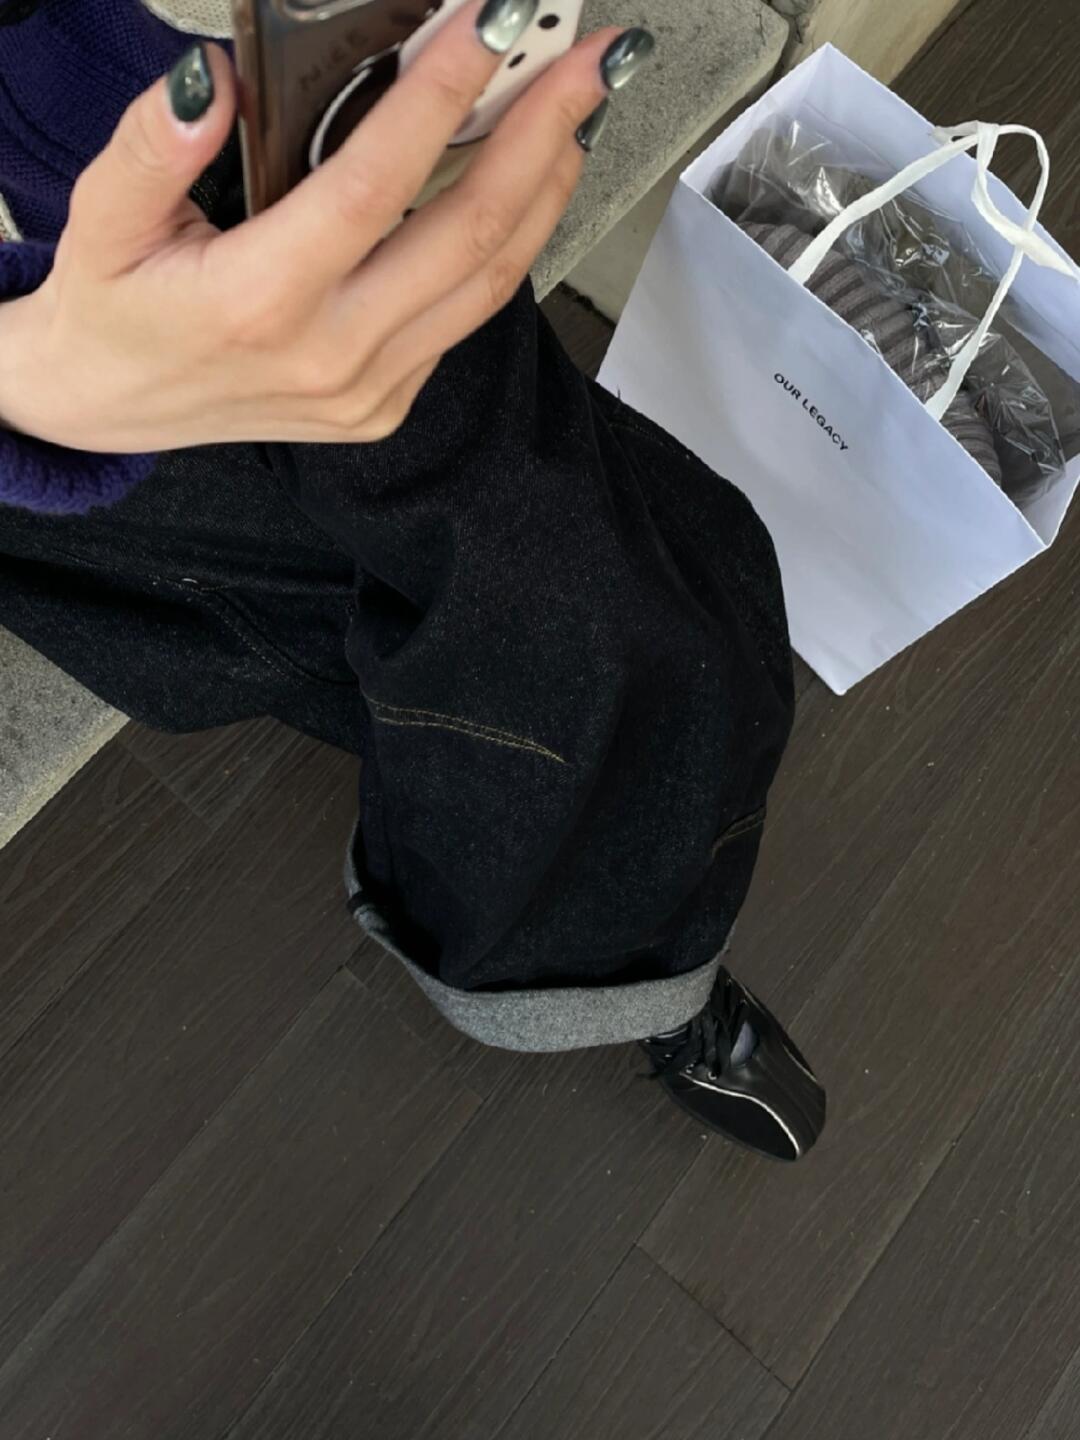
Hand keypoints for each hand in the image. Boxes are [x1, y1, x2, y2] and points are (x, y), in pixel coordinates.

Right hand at [0, 3, 645, 452]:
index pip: (377, 184)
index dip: (443, 97)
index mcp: (260, 301)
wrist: (110, 406)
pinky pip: (465, 320)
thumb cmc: (113, 310)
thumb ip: (152, 146)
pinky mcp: (385, 405)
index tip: (495, 26)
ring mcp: (367, 389)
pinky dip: (506, 248)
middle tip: (590, 63)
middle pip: (469, 234)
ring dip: (544, 191)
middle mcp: (330, 354)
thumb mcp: (100, 217)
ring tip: (574, 115)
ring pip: (489, 284)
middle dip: (542, 135)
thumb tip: (213, 79)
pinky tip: (521, 189)